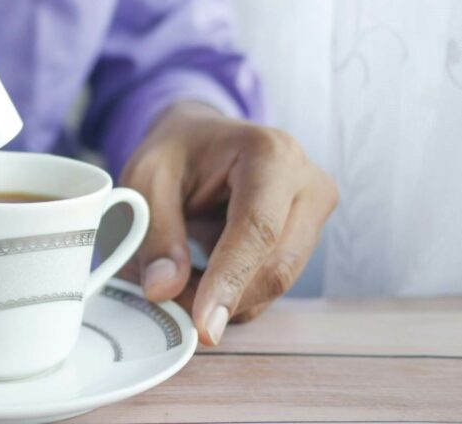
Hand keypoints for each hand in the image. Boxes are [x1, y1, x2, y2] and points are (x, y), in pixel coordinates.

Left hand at [121, 101, 337, 344]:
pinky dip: (234, 294)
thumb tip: (164, 290)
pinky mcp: (308, 238)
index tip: (203, 323)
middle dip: (223, 299)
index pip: (259, 228)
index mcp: (271, 153)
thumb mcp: (146, 179)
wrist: (202, 138)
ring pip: (276, 282)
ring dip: (226, 299)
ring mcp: (315, 212)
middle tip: (169, 305)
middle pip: (276, 265)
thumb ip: (155, 234)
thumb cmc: (177, 151)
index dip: (231, 280)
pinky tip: (202, 277)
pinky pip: (273, 283)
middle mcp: (307, 182)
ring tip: (178, 280)